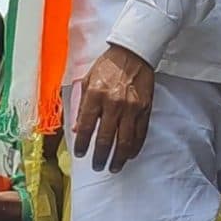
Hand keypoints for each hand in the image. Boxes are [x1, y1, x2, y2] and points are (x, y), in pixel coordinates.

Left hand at [73, 43, 155, 171]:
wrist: (133, 53)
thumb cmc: (108, 66)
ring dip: (118, 158)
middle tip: (97, 166)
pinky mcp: (145, 109)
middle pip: (105, 138)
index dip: (82, 144)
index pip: (85, 127)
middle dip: (100, 157)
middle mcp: (113, 103)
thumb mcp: (87, 81)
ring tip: (113, 167)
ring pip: (125, 141)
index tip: (80, 154)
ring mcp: (131, 108)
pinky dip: (134, 147)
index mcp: (95, 95)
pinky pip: (140, 134)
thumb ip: (81, 105)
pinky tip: (129, 154)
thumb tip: (76, 128)